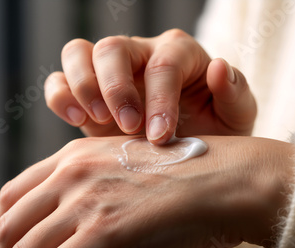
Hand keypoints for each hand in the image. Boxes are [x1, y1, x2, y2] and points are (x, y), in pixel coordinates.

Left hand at [0, 136, 294, 247]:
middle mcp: (73, 174)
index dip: (3, 229)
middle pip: (8, 224)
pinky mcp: (105, 233)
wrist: (230, 179)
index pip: (12, 195)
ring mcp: (87, 203)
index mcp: (76, 156)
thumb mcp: (128, 166)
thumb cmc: (189, 176)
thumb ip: (93, 186)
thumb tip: (72, 222)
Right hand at [44, 29, 256, 144]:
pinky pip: (59, 81)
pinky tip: (77, 121)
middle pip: (113, 48)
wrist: (187, 153)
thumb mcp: (236, 118)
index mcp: (179, 53)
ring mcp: (109, 71)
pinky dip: (60, 97)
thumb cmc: (216, 131)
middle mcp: (141, 54)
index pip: (163, 63)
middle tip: (128, 127)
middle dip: (116, 88)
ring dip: (83, 85)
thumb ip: (235, 93)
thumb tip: (218, 67)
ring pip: (79, 53)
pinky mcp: (85, 94)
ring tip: (95, 120)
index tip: (161, 137)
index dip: (159, 98)